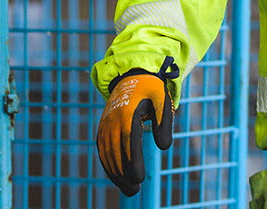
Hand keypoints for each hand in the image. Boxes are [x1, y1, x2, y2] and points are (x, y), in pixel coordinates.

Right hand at [96, 64, 176, 195]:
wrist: (131, 75)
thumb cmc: (151, 89)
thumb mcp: (162, 99)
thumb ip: (164, 121)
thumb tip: (164, 147)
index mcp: (128, 111)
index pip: (130, 139)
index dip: (134, 159)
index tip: (140, 178)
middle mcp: (113, 119)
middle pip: (117, 151)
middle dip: (125, 173)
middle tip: (135, 191)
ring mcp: (105, 124)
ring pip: (108, 153)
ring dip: (116, 173)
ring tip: (129, 190)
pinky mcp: (103, 128)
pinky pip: (103, 149)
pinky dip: (108, 165)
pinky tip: (117, 178)